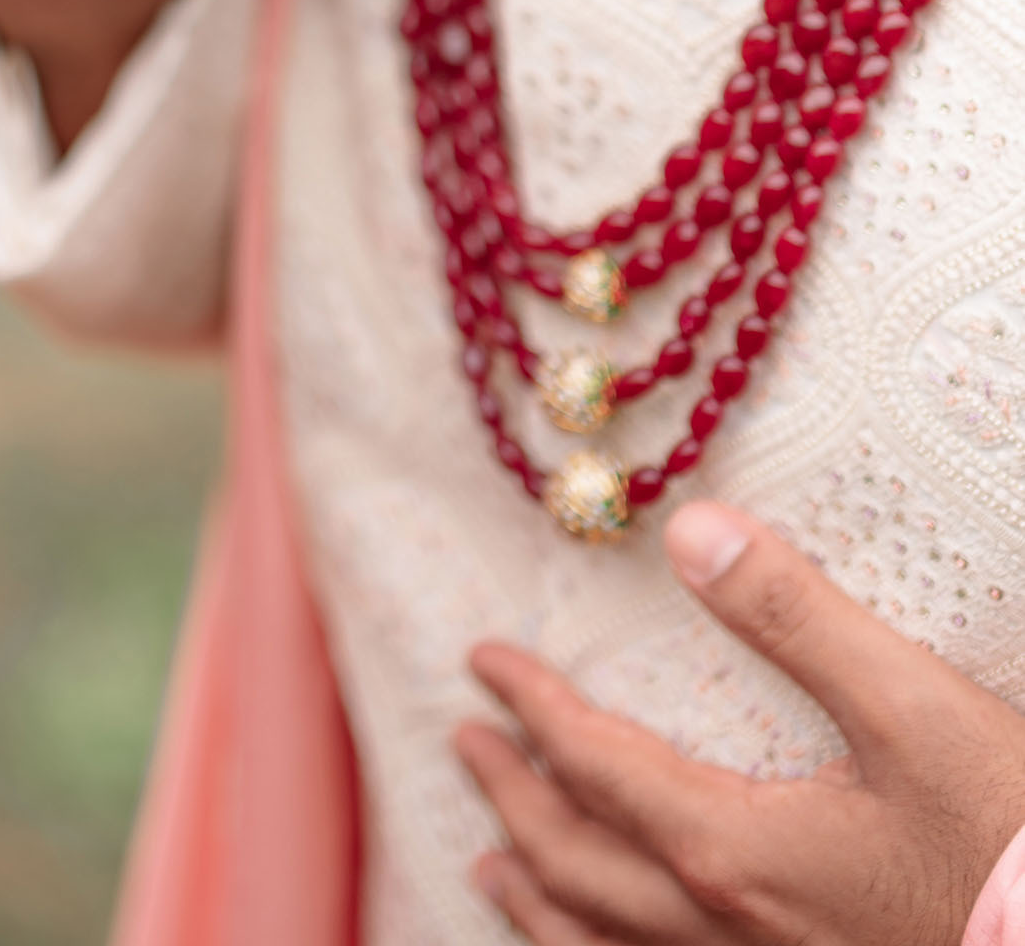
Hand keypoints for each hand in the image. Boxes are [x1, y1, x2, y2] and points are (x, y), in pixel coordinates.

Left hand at [457, 500, 1024, 944]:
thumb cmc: (1010, 843)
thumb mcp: (915, 709)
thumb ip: (795, 618)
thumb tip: (687, 531)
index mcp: (732, 849)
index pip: (595, 766)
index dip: (532, 708)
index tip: (483, 660)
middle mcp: (725, 930)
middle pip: (579, 865)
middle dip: (514, 799)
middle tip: (468, 742)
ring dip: (539, 901)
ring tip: (490, 867)